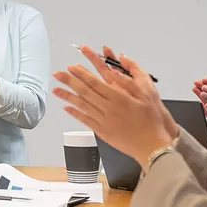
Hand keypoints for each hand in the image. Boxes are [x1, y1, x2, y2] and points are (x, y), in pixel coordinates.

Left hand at [52, 45, 176, 166]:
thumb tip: (122, 61)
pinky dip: (75, 113)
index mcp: (119, 97)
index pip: (95, 82)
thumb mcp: (148, 93)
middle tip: (57, 74)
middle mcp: (108, 108)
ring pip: (82, 105)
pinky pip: (85, 120)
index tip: (71, 67)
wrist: (152, 145)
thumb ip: (133, 76)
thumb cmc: (151, 119)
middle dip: (69, 81)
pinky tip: (67, 107)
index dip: (82, 74)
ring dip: (67, 96)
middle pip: (84, 92)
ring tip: (55, 89)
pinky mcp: (102, 132)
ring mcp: (103, 121)